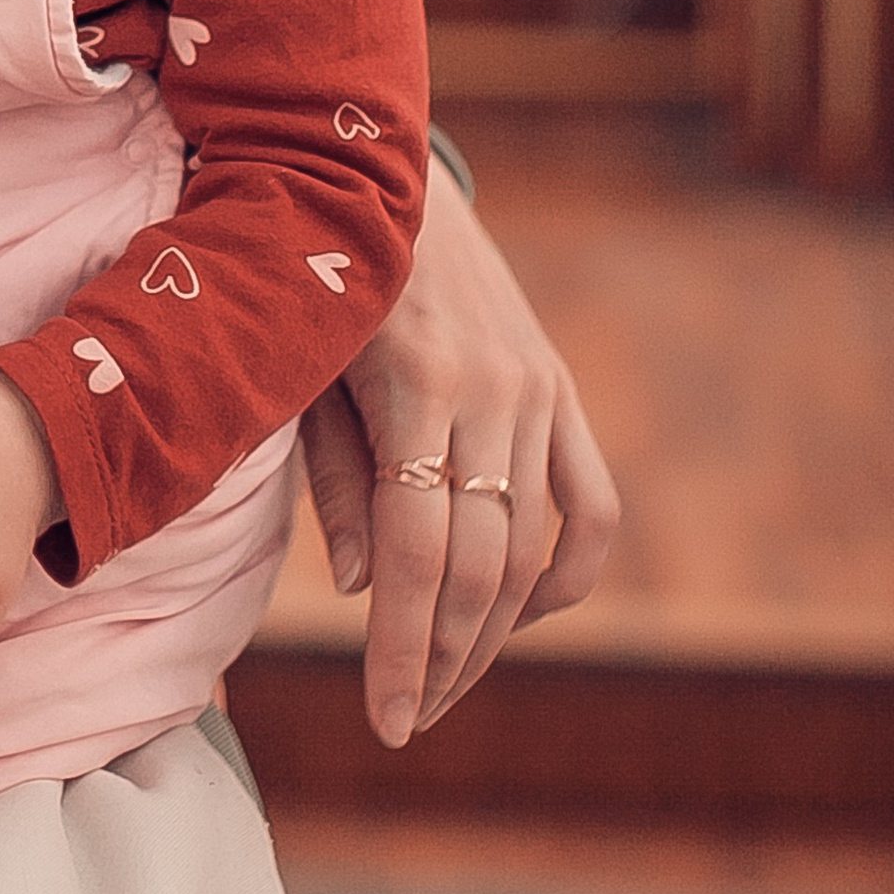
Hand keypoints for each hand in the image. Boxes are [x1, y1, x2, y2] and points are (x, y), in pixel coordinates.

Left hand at [300, 148, 620, 746]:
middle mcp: (493, 394)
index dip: (406, 650)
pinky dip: (563, 574)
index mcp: (417, 388)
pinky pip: (591, 506)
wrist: (378, 172)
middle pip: (484, 567)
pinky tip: (514, 611)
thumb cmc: (310, 277)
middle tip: (409, 718)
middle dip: (445, 658)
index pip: (422, 555)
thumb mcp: (301, 366)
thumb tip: (368, 589)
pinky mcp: (558, 387)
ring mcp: (537, 390)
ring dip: (493, 633)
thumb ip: (336, 474)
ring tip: (443, 680)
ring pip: (537, 550)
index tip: (387, 721)